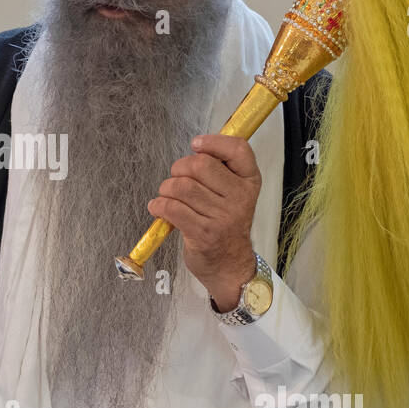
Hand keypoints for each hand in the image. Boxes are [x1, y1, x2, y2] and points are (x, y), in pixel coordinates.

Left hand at [146, 134, 259, 310]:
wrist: (230, 266)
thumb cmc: (226, 225)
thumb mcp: (235, 195)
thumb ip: (221, 171)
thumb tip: (196, 147)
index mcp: (249, 182)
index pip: (239, 149)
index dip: (214, 141)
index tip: (196, 145)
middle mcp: (240, 197)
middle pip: (200, 164)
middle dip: (179, 168)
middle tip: (177, 180)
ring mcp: (222, 217)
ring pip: (182, 186)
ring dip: (166, 189)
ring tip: (167, 196)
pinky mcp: (202, 233)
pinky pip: (171, 208)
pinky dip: (158, 205)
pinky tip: (158, 208)